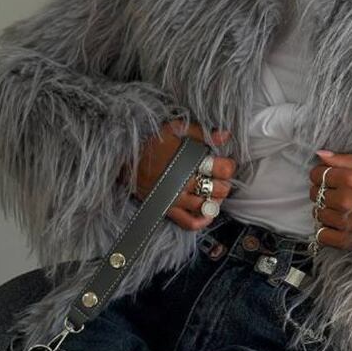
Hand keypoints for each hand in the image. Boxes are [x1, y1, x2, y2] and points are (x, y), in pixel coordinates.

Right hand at [119, 120, 236, 231]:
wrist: (122, 154)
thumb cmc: (150, 139)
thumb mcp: (175, 128)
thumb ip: (201, 133)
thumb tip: (225, 135)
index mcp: (189, 160)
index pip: (222, 169)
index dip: (229, 167)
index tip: (227, 164)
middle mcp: (183, 181)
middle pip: (218, 189)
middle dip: (224, 183)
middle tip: (220, 178)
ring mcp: (175, 198)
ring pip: (206, 206)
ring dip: (215, 200)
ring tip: (213, 192)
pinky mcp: (166, 208)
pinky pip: (189, 223)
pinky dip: (202, 221)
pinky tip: (206, 212)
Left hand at [308, 149, 351, 248]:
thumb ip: (344, 159)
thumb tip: (320, 154)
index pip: (318, 175)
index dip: (319, 174)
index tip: (326, 176)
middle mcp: (347, 201)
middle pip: (316, 194)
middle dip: (322, 191)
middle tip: (333, 191)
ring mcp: (347, 222)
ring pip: (318, 214)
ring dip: (324, 209)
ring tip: (337, 207)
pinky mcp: (350, 240)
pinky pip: (323, 236)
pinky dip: (325, 230)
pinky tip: (334, 224)